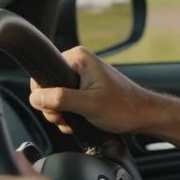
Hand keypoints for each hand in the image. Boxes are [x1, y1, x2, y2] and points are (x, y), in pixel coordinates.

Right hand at [29, 46, 160, 134]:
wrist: (144, 116)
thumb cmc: (124, 108)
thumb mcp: (88, 104)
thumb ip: (60, 99)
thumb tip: (35, 97)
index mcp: (78, 58)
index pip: (43, 74)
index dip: (43, 96)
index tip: (55, 111)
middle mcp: (79, 62)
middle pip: (48, 87)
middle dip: (53, 108)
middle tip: (65, 119)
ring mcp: (83, 75)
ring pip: (56, 97)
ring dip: (61, 114)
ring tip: (75, 122)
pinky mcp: (86, 88)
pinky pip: (66, 101)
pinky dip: (69, 114)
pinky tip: (78, 122)